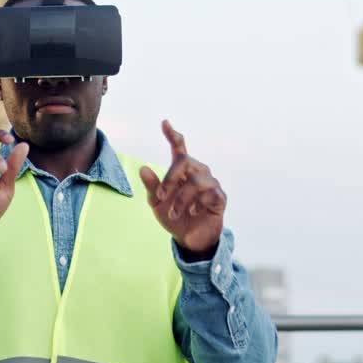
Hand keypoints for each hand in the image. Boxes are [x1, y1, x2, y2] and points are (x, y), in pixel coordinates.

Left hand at [138, 120, 225, 259]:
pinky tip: (192, 212)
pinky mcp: (220, 198)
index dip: (173, 135)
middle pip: (185, 161)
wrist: (189, 239)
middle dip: (170, 178)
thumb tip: (142, 168)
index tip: (164, 123)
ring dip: (181, 199)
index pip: (179, 149)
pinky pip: (209, 194)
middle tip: (161, 196)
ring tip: (174, 213)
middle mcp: (198, 173)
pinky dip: (197, 204)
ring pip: (196, 181)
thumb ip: (151, 186)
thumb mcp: (157, 203)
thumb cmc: (174, 217)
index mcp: (183, 171)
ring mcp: (211, 184)